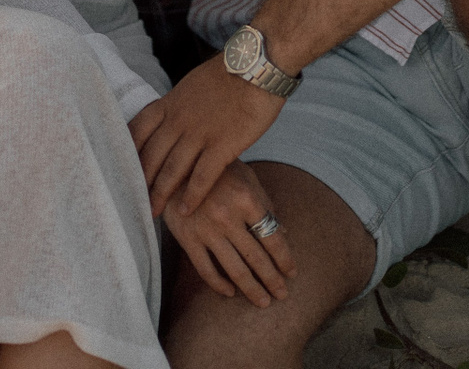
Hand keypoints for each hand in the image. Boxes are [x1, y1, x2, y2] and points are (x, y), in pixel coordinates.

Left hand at [130, 56, 284, 215]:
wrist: (257, 65)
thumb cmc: (229, 73)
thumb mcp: (192, 85)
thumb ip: (178, 105)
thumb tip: (170, 119)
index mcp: (169, 104)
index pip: (137, 131)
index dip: (127, 153)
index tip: (121, 170)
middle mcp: (179, 120)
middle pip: (151, 156)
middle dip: (140, 181)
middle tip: (133, 201)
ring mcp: (200, 133)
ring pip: (172, 170)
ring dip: (160, 193)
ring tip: (153, 213)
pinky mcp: (223, 145)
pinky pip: (202, 176)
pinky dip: (192, 196)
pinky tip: (186, 210)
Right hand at [161, 160, 297, 306]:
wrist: (175, 167)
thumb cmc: (217, 171)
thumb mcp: (246, 178)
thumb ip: (265, 204)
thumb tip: (285, 232)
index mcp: (246, 199)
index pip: (272, 237)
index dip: (285, 259)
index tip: (292, 273)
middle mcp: (228, 217)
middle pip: (256, 257)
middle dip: (272, 280)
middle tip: (283, 295)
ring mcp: (206, 230)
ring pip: (234, 269)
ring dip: (252, 289)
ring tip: (263, 301)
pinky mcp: (187, 239)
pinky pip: (206, 269)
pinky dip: (219, 284)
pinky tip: (230, 292)